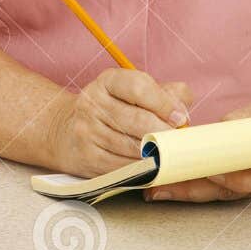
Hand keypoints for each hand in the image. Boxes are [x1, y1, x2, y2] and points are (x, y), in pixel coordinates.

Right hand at [48, 68, 192, 176]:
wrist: (67, 130)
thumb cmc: (113, 109)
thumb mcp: (133, 92)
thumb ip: (164, 93)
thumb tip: (183, 108)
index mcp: (107, 81)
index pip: (138, 87)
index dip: (164, 103)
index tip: (181, 118)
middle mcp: (92, 103)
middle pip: (137, 120)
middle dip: (164, 133)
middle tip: (180, 141)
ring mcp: (87, 131)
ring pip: (132, 147)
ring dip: (156, 153)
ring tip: (170, 154)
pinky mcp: (87, 156)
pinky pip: (123, 166)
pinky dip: (142, 168)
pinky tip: (152, 165)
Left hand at [144, 96, 250, 202]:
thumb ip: (248, 118)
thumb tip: (220, 125)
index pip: (239, 178)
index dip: (212, 177)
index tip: (185, 173)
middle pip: (223, 193)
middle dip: (188, 193)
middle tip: (156, 190)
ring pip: (223, 196)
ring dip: (191, 194)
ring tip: (159, 192)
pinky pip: (229, 193)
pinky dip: (205, 190)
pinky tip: (183, 187)